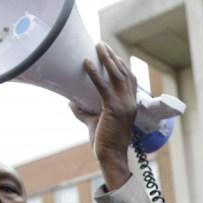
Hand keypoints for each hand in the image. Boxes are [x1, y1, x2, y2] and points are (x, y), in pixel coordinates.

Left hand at [69, 42, 136, 189]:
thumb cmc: (105, 143)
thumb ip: (85, 111)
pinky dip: (95, 74)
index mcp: (131, 105)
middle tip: (102, 45)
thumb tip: (70, 101)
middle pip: (125, 73)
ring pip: (117, 76)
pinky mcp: (113, 109)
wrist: (111, 157)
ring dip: (107, 59)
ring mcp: (124, 106)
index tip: (111, 54)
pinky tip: (86, 63)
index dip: (122, 65)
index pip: (130, 79)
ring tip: (98, 46)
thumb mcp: (95, 122)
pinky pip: (104, 87)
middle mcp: (131, 103)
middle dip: (113, 57)